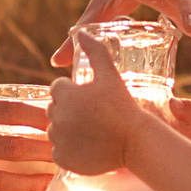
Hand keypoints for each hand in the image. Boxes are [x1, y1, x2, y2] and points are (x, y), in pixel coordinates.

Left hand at [47, 32, 147, 175]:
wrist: (135, 142)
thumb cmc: (123, 106)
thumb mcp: (110, 75)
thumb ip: (95, 51)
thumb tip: (81, 32)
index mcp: (65, 94)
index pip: (57, 89)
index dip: (72, 92)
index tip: (89, 98)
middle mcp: (57, 116)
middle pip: (54, 109)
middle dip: (68, 110)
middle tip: (92, 115)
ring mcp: (59, 139)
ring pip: (55, 130)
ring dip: (67, 129)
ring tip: (91, 131)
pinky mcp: (63, 159)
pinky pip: (58, 151)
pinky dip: (69, 150)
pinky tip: (87, 146)